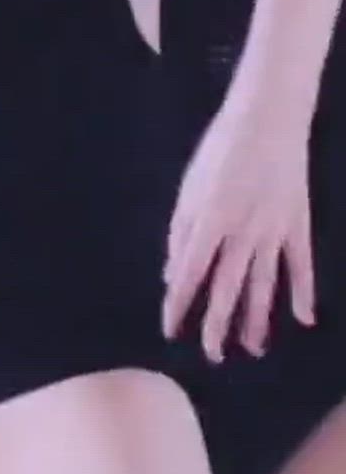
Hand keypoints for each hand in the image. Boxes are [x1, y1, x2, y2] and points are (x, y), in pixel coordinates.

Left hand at [162, 99, 315, 362]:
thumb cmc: (221, 148)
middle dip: (218, 325)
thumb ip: (181, 232)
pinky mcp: (298, 224)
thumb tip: (170, 272)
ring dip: (258, 319)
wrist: (268, 118)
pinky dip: (304, 292)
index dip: (178, 304)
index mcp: (208, 220)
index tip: (170, 330)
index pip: (188, 274)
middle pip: (227, 289)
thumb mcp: (190, 186)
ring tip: (252, 349)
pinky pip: (302, 265)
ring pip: (264, 284)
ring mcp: (273, 230)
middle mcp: (241, 232)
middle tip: (213, 355)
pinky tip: (303, 319)